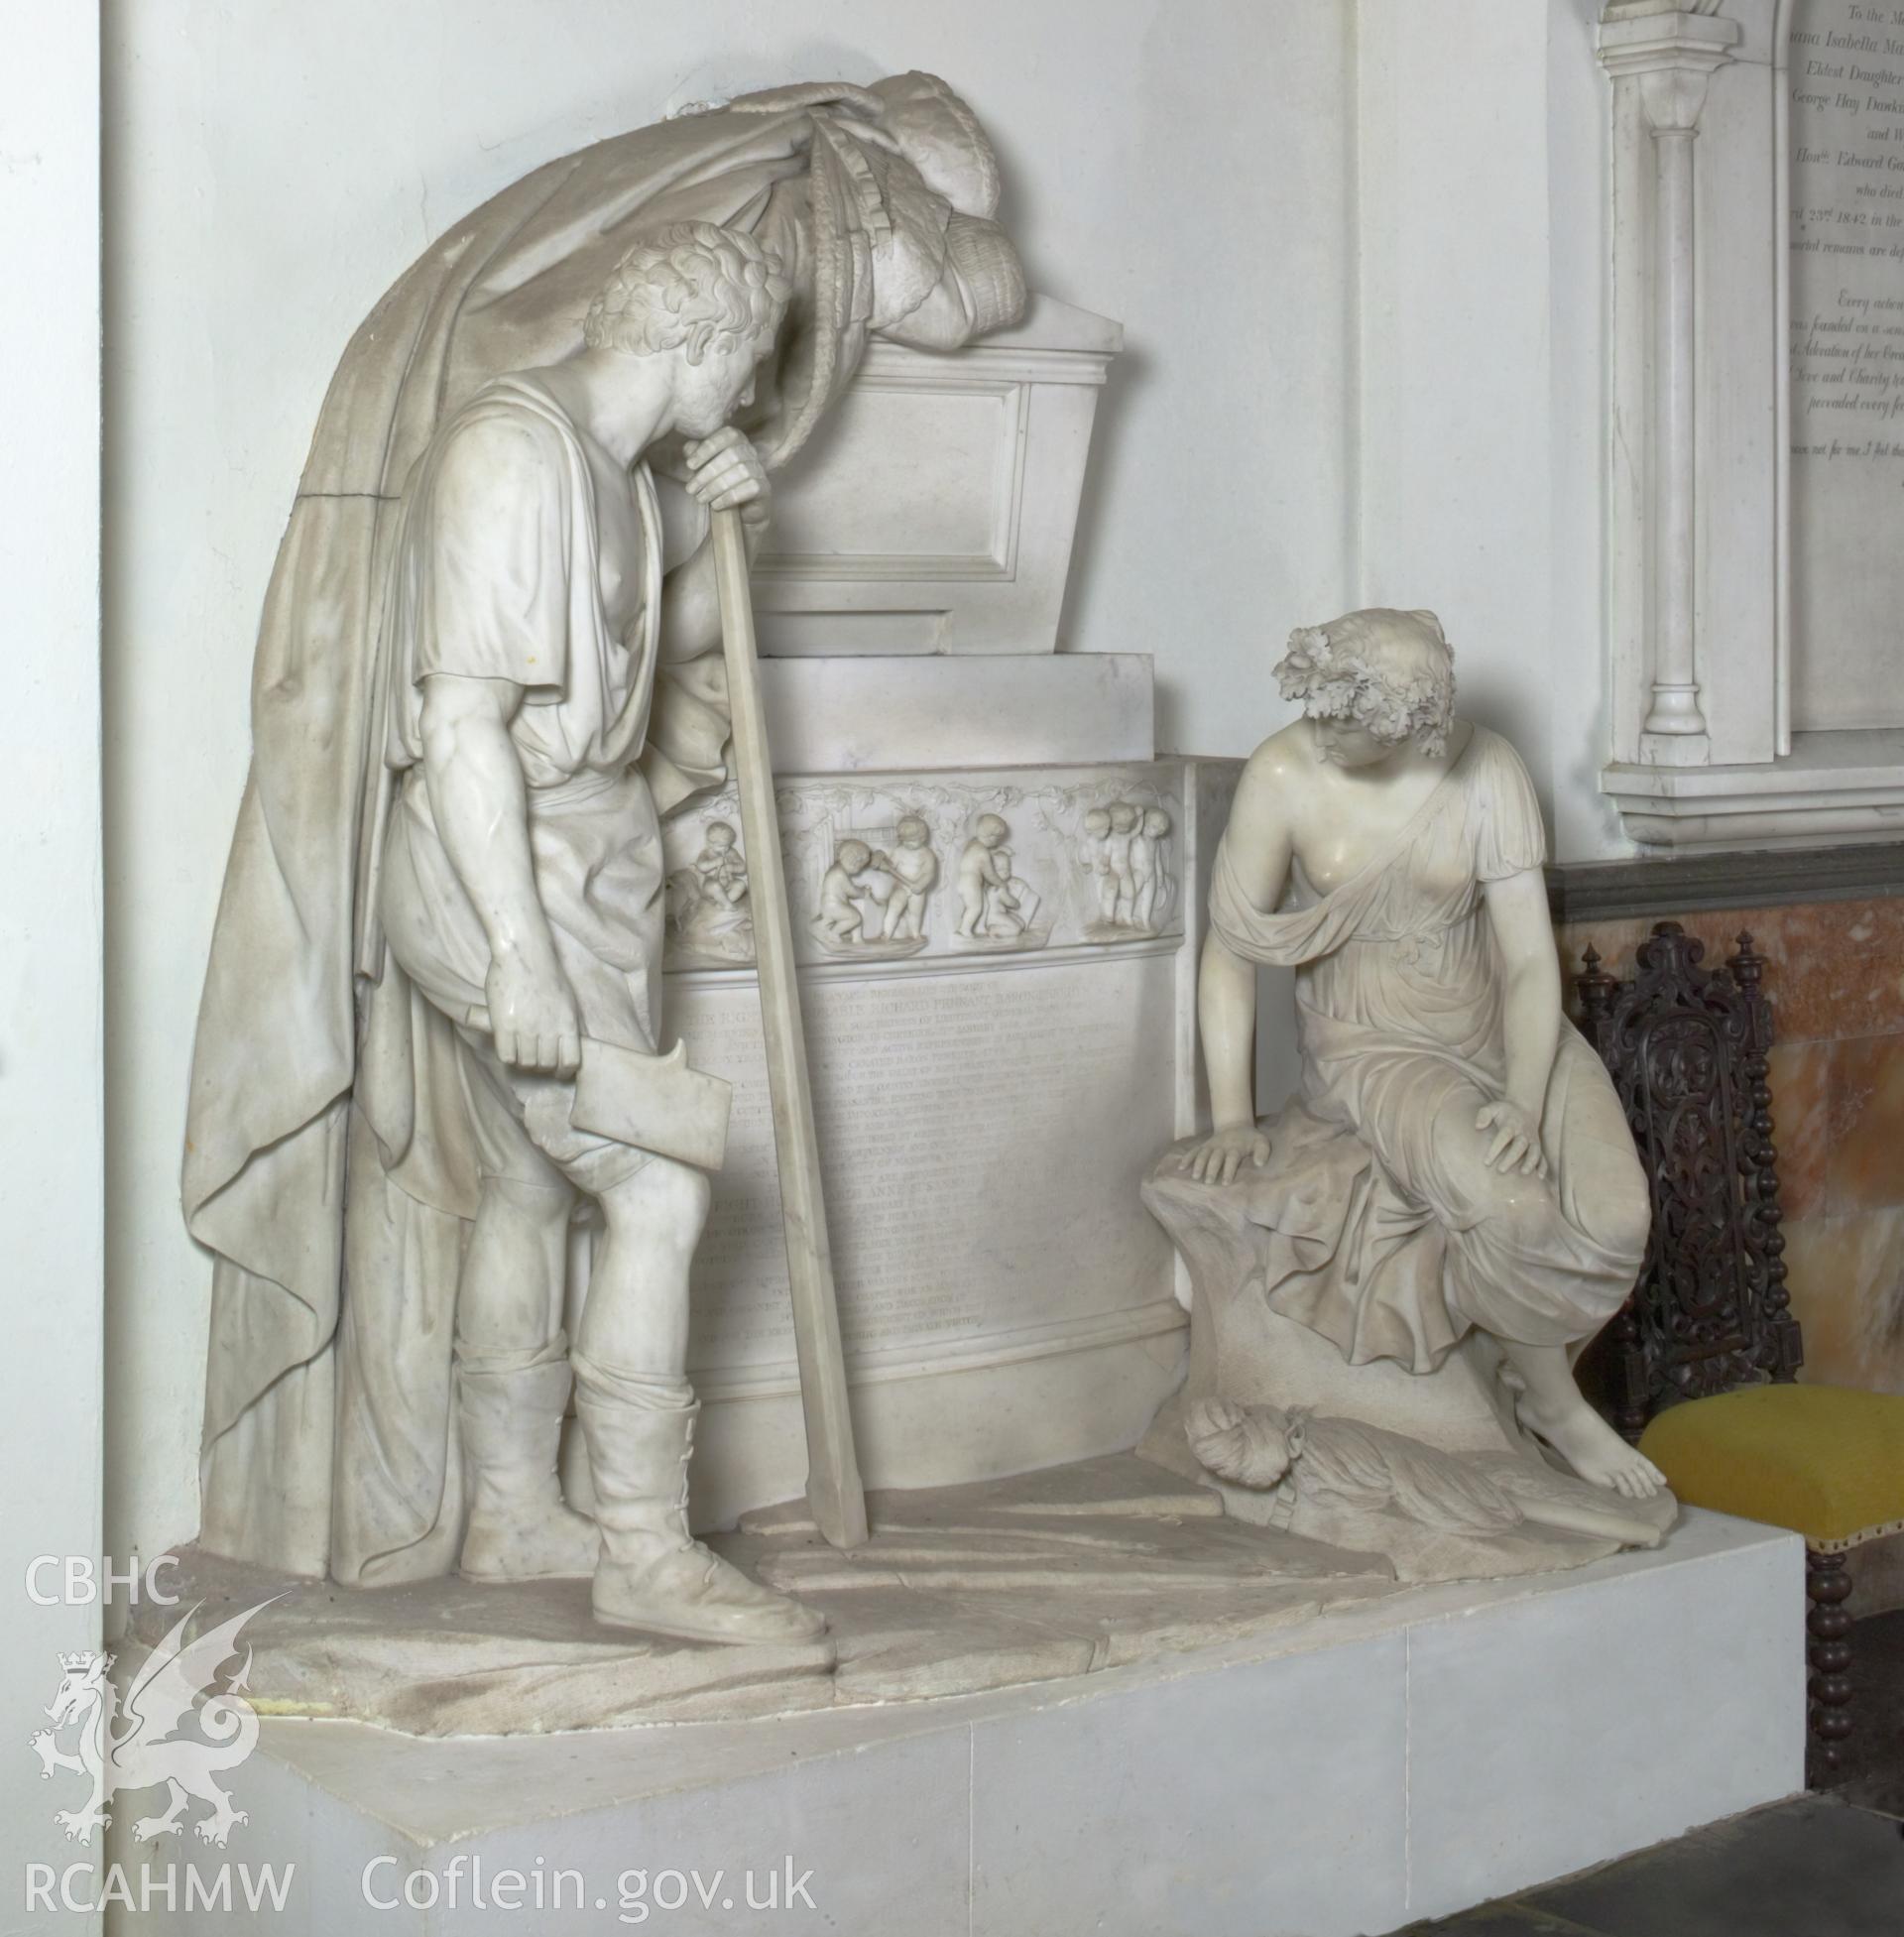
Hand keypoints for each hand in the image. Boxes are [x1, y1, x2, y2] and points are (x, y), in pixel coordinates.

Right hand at [483, 948, 580, 1076]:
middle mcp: (548, 1029)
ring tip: (521, 1054)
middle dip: (541, 1067)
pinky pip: (507, 1056)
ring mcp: (526, 1028)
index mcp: (567, 1023)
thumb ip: (568, 1024)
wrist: (524, 954)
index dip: (564, 1071)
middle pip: (546, 1065)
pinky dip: (508, 1057)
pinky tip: (508, 1048)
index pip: (570, 1062)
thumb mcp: (568, 1000)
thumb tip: (570, 1045)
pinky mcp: (505, 1025)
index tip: (558, 1071)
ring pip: (526, 1063)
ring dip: (523, 1062)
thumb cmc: (547, 974)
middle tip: (535, 1061)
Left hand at [682, 426, 769, 526]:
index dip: (708, 448)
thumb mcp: (702, 468)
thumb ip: (695, 455)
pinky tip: (716, 505)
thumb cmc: (717, 485)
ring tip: (701, 498)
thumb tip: (689, 448)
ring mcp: (760, 471)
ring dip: (716, 487)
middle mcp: (751, 452)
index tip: (690, 465)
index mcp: (737, 441)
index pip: (727, 435)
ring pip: (741, 472)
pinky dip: (729, 497)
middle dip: (707, 473)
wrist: (737, 513)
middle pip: (732, 455)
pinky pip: (750, 488)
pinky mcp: (764, 489)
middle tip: (692, 489)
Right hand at [1176, 1124, 1272, 1185]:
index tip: (1226, 1182)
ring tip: (1195, 1176)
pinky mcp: (1204, 1146)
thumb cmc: (1250, 1139)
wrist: (1235, 1125)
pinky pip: (1194, 1151)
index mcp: (1236, 1148)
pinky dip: (1187, 1158)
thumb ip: (1263, 1152)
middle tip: (1208, 1182)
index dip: (1228, 1170)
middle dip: (1211, 1169)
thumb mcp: (1262, 1142)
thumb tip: (1259, 1164)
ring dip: (1198, 1164)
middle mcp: (1221, 1147)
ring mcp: (1211, 1146)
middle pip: (1215, 1158)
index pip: (1231, 1159)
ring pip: (1203, 1154)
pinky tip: (1181, 1167)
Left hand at [1475, 1099, 1547, 1175]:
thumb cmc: (1504, 1111)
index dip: (1496, 1148)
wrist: (1524, 1108)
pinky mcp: (1538, 1146)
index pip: (1504, 1136)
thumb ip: (1484, 1114)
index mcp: (1512, 1124)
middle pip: (1519, 1146)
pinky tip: (1539, 1177)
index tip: (1486, 1161)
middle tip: (1501, 1170)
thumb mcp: (1493, 1107)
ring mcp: (1533, 1140)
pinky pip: (1543, 1157)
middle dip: (1511, 1158)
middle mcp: (1524, 1133)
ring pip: (1534, 1152)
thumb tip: (1478, 1126)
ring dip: (1530, 1162)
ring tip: (1524, 1173)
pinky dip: (1543, 1166)